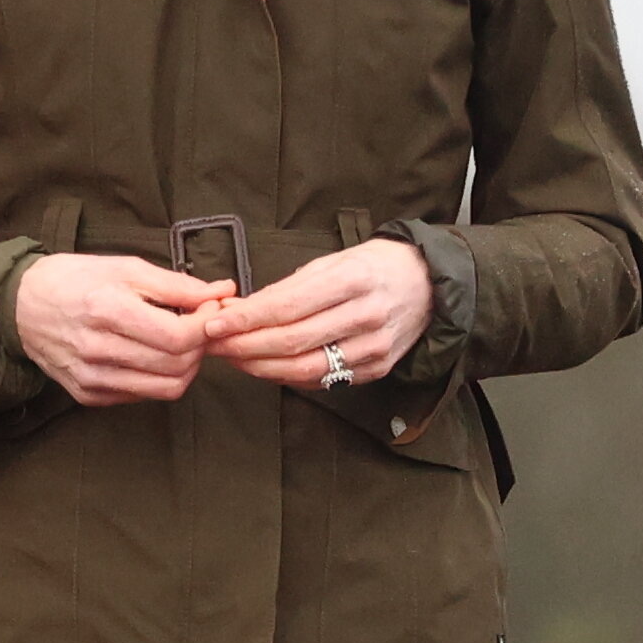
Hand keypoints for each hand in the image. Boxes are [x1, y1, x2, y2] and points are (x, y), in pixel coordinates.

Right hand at [5, 249, 235, 406]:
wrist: (21, 306)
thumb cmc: (75, 279)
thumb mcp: (125, 267)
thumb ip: (176, 284)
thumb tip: (220, 292)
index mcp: (107, 310)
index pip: (178, 337)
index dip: (206, 325)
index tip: (210, 309)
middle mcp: (97, 350)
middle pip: (177, 365)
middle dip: (201, 346)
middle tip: (198, 325)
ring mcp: (91, 377)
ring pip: (165, 389)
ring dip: (186, 366)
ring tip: (179, 342)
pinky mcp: (87, 395)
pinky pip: (141, 396)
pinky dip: (157, 377)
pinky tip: (150, 354)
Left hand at [197, 238, 441, 391]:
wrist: (428, 284)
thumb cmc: (373, 266)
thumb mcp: (332, 262)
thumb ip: (287, 288)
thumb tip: (239, 310)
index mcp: (353, 280)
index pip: (288, 307)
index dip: (246, 320)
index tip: (215, 324)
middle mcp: (366, 315)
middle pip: (292, 342)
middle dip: (245, 347)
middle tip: (214, 345)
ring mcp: (374, 347)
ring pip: (305, 369)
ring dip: (261, 368)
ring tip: (234, 359)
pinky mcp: (377, 369)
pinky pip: (324, 380)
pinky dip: (289, 377)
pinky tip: (268, 367)